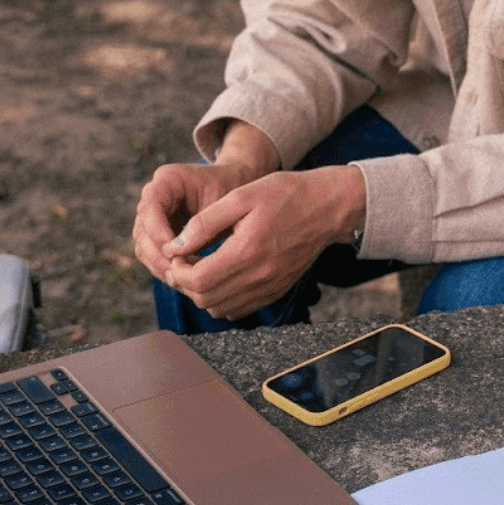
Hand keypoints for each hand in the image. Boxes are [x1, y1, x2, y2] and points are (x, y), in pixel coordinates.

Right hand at [131, 161, 261, 279]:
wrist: (238, 188)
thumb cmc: (234, 190)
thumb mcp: (223, 202)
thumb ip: (202, 223)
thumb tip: (179, 252)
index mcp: (168, 179)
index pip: (150, 207)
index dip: (158, 232)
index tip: (175, 252)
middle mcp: (155, 196)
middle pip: (142, 230)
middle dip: (158, 254)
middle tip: (177, 273)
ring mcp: (154, 216)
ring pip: (144, 246)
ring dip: (160, 265)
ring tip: (181, 280)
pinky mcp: (159, 233)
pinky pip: (153, 255)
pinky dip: (165, 268)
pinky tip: (184, 279)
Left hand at [157, 165, 365, 319]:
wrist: (327, 207)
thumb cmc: (285, 194)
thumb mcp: (241, 197)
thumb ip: (205, 223)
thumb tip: (175, 246)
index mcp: (248, 250)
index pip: (198, 279)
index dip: (177, 270)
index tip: (176, 254)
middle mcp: (260, 276)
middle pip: (205, 299)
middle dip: (186, 283)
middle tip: (183, 261)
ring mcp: (270, 287)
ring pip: (220, 309)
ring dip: (202, 293)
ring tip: (201, 268)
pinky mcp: (276, 291)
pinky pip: (239, 309)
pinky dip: (222, 299)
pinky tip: (221, 276)